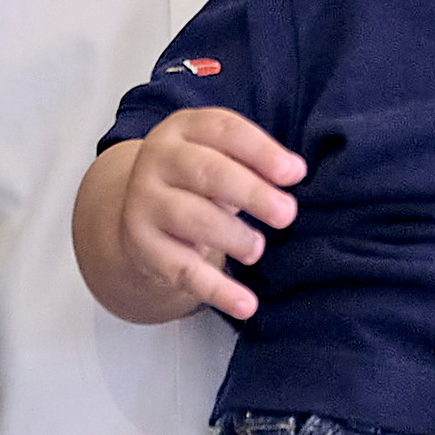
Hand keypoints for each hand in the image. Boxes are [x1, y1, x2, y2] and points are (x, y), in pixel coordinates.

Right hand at [89, 113, 303, 324]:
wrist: (139, 214)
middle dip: (251, 193)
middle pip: (206, 172)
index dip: (262, 151)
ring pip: (191, 217)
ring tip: (257, 249)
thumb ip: (253, 161)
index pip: (223, 131)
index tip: (295, 173)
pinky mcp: (144, 248)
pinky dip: (218, 290)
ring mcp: (145, 204)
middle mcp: (158, 161)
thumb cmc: (196, 181)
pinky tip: (246, 304)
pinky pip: (184, 270)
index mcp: (182, 129)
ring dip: (233, 236)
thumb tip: (293, 172)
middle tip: (287, 214)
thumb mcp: (220, 158)